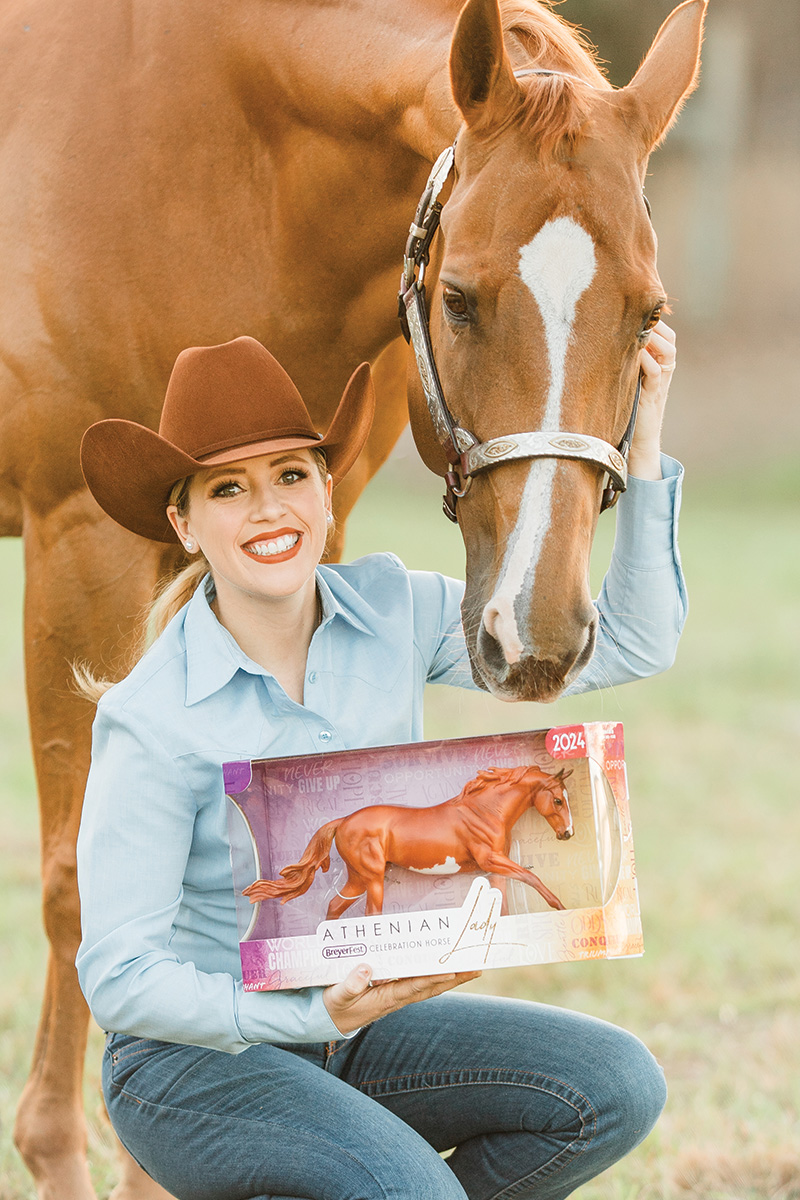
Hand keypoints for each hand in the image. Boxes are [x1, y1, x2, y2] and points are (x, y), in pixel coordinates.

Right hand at [323, 964, 480, 1035]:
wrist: (328, 1020)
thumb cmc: (333, 1006)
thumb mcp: (336, 996)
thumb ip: (350, 984)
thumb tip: (366, 968)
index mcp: (385, 999)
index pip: (414, 987)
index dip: (434, 978)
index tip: (453, 969)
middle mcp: (397, 998)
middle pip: (431, 987)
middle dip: (454, 977)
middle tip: (477, 967)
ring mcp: (397, 995)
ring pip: (429, 985)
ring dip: (451, 977)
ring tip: (471, 967)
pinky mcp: (394, 992)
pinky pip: (419, 982)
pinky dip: (435, 976)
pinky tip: (446, 969)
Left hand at [628, 319, 676, 480]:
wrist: (638, 441)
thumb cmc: (628, 409)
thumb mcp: (628, 380)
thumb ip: (624, 362)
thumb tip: (603, 339)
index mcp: (658, 365)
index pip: (666, 335)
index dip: (656, 322)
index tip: (636, 310)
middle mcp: (663, 371)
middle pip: (670, 339)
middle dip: (657, 326)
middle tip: (638, 318)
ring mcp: (660, 383)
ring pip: (668, 352)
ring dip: (654, 340)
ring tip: (638, 333)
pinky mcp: (652, 396)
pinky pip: (655, 372)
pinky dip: (646, 361)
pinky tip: (634, 353)